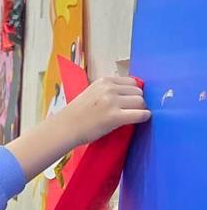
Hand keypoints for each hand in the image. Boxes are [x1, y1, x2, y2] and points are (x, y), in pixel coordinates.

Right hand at [7, 75, 149, 181]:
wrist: (66, 128)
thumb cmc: (78, 114)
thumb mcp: (93, 93)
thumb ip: (109, 90)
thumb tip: (131, 93)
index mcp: (104, 81)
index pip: (132, 82)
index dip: (132, 93)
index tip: (129, 102)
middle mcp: (109, 88)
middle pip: (138, 92)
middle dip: (136, 102)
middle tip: (129, 112)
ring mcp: (112, 102)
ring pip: (141, 102)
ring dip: (140, 110)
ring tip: (130, 117)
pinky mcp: (115, 117)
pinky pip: (140, 114)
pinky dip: (144, 117)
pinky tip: (142, 119)